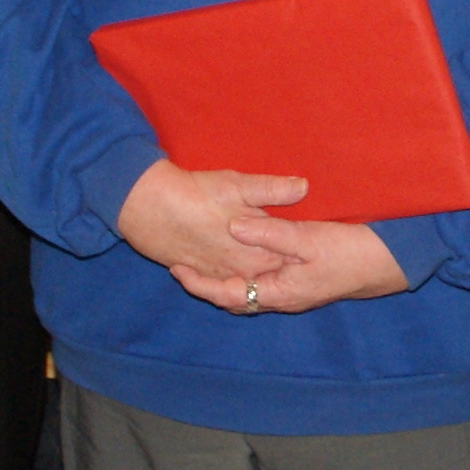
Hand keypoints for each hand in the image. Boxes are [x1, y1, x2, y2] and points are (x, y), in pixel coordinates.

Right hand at [119, 160, 311, 288]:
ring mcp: (219, 274)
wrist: (150, 207)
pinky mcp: (201, 273)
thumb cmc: (197, 193)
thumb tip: (304, 187)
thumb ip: (273, 190)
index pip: (289, 262)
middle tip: (303, 265)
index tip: (319, 254)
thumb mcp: (238, 186)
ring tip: (273, 270)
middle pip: (270, 276)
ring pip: (247, 283)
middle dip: (285, 271)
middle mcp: (240, 271)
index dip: (304, 258)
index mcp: (257, 253)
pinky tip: (238, 272)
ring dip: (259, 278)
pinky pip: (223, 284)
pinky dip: (235, 280)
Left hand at [195, 214, 410, 314]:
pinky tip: (242, 257)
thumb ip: (270, 233)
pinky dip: (246, 275)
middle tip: (183, 265)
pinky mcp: (301, 285)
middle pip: (236, 299)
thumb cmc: (351, 251)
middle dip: (208, 286)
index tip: (177, 270)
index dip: (201, 285)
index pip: (229, 295)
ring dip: (226, 281)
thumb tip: (232, 227)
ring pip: (250, 293)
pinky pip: (263, 285)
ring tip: (205, 262)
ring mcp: (293, 294)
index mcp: (280, 293)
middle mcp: (283, 299)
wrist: (389, 264)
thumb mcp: (309, 238)